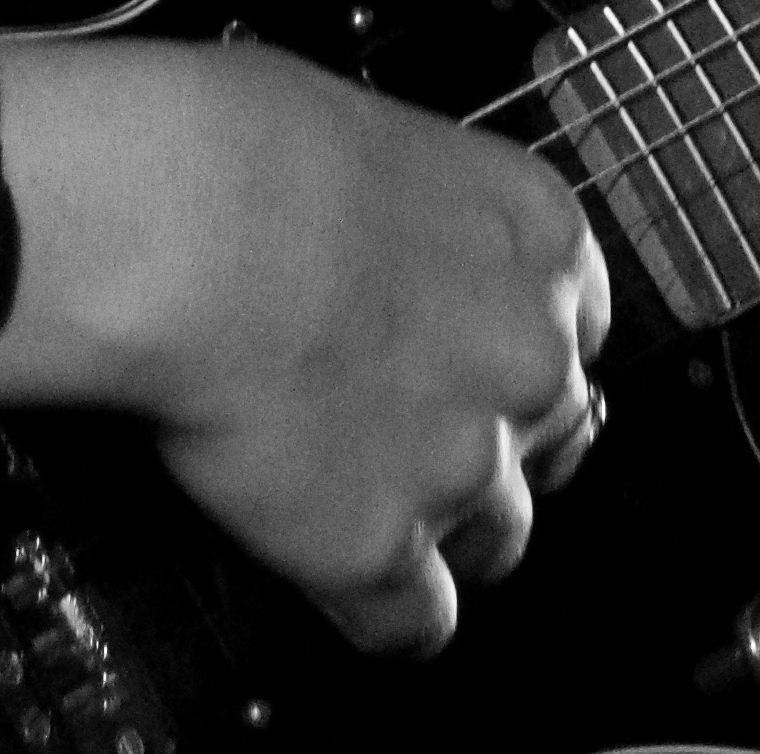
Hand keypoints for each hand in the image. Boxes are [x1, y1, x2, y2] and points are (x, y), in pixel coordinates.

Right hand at [0, 36, 610, 654]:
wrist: (180, 228)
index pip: (579, 329)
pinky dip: (379, 611)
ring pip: (498, 538)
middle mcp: (530, 358)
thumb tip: (378, 242)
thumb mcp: (372, 134)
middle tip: (400, 423)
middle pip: (554, 438)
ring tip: (357, 494)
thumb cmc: (237, 148)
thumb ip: (418, 215)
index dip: (510, 350)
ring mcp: (465, 463)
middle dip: (487, 438)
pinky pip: (414, 624)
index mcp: (540, 238)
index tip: (467, 357)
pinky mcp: (379, 548)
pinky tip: (339, 577)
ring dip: (439, 526)